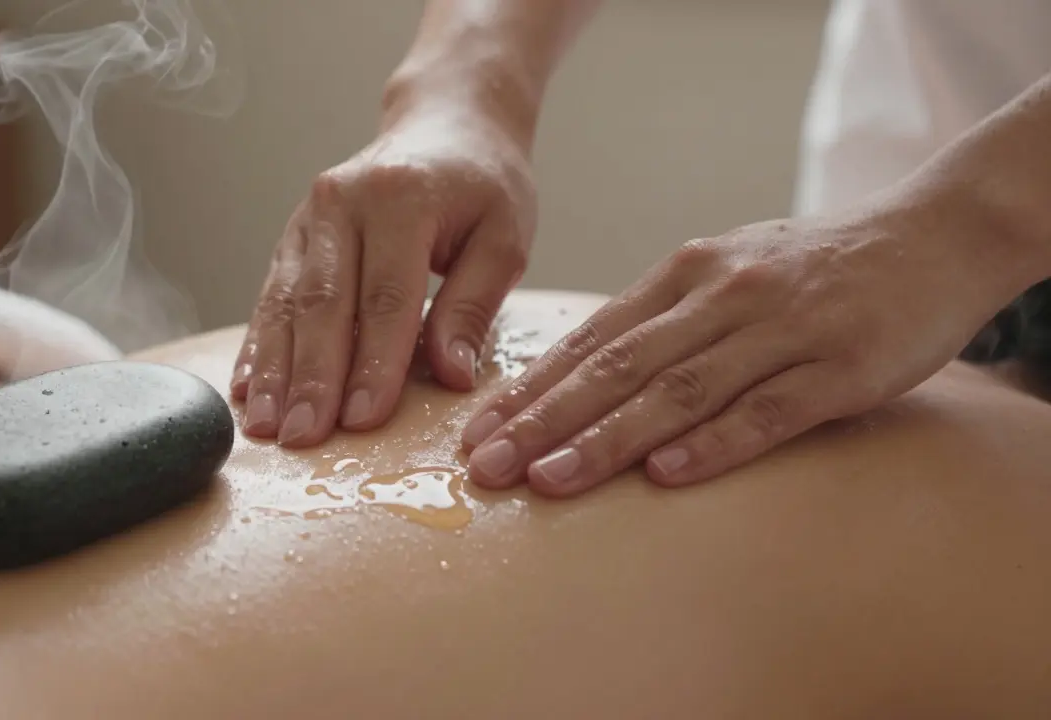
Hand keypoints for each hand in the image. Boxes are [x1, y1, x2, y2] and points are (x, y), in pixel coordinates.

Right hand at [232, 106, 535, 446]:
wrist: (444, 124)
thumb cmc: (482, 186)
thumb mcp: (504, 237)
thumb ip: (474, 305)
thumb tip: (450, 375)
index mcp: (402, 198)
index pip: (386, 295)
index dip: (373, 362)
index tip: (362, 418)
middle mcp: (343, 202)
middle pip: (324, 303)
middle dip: (312, 377)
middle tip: (305, 437)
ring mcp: (308, 217)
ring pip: (286, 302)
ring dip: (275, 370)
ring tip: (267, 427)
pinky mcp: (291, 235)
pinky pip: (269, 295)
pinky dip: (258, 346)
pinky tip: (248, 391)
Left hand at [460, 207, 1021, 494]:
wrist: (934, 234)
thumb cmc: (813, 266)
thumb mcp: (727, 271)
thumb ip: (664, 318)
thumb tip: (584, 373)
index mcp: (686, 273)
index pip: (591, 338)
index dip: (530, 389)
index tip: (475, 432)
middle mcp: (722, 296)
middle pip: (618, 366)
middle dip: (544, 420)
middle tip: (486, 467)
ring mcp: (782, 330)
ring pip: (679, 389)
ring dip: (608, 438)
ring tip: (549, 480)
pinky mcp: (841, 366)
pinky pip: (768, 409)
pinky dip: (714, 442)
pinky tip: (665, 475)